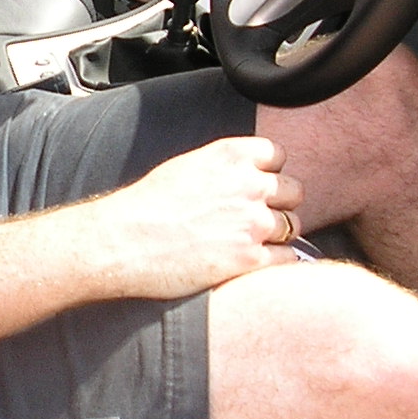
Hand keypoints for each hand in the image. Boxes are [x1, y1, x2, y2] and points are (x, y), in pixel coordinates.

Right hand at [91, 136, 305, 298]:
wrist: (123, 241)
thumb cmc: (146, 205)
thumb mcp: (188, 166)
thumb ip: (225, 167)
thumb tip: (247, 175)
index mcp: (231, 156)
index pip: (278, 156)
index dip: (269, 173)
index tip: (256, 186)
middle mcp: (248, 185)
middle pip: (294, 191)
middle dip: (278, 204)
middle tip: (254, 218)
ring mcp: (252, 223)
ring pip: (293, 226)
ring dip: (277, 234)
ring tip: (248, 242)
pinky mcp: (249, 260)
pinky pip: (287, 257)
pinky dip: (275, 261)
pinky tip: (251, 262)